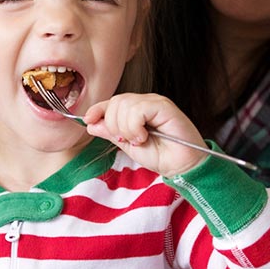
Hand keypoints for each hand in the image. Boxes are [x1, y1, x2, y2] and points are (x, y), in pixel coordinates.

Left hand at [82, 92, 208, 175]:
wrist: (181, 166)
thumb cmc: (161, 156)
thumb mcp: (128, 145)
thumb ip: (111, 133)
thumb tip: (91, 124)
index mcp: (137, 110)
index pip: (112, 102)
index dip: (98, 109)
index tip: (88, 120)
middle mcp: (146, 103)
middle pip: (115, 102)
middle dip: (114, 124)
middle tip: (126, 140)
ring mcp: (155, 103)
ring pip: (124, 105)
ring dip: (126, 128)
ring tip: (139, 140)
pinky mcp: (164, 106)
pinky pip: (138, 110)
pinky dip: (135, 126)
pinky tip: (144, 136)